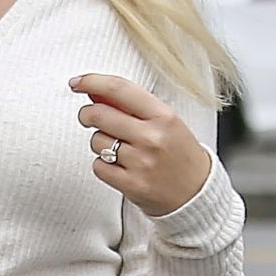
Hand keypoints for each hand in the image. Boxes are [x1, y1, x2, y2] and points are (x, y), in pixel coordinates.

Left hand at [70, 73, 211, 217]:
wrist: (197, 193)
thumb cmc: (180, 154)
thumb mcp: (165, 121)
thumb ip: (132, 105)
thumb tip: (95, 91)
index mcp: (164, 116)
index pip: (119, 89)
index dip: (92, 82)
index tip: (78, 82)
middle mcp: (152, 137)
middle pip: (99, 114)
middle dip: (87, 114)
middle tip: (89, 116)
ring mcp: (141, 163)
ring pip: (96, 141)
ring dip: (99, 142)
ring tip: (119, 148)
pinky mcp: (131, 185)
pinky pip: (98, 166)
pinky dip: (103, 165)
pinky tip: (119, 166)